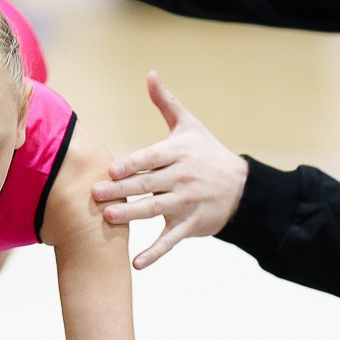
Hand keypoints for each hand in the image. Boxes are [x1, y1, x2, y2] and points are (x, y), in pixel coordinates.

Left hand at [91, 72, 247, 268]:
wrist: (243, 188)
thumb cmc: (208, 153)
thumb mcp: (189, 126)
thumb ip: (166, 103)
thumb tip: (150, 74)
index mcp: (178, 154)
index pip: (151, 158)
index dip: (132, 164)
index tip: (112, 169)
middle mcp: (182, 178)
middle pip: (148, 185)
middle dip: (122, 190)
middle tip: (96, 195)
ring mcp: (187, 203)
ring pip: (156, 211)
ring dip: (133, 216)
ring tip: (109, 219)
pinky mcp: (191, 225)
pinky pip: (170, 240)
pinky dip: (155, 253)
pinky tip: (137, 264)